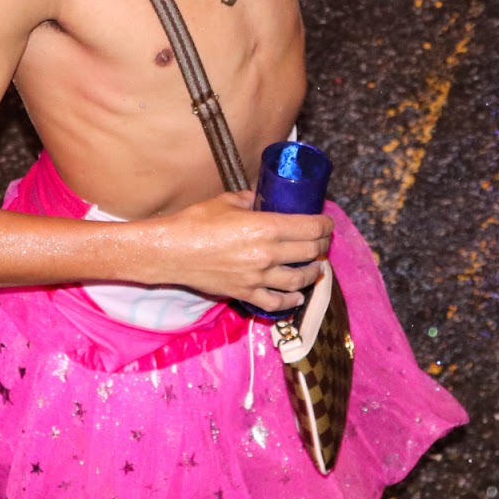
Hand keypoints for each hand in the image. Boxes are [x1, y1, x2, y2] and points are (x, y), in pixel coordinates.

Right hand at [149, 191, 332, 312]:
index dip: (325, 225)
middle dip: (321, 246)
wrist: (171, 251)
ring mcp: (257, 277)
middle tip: (322, 242)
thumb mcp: (227, 201)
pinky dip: (290, 300)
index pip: (310, 228)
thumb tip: (261, 196)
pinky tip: (297, 296)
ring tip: (315, 267)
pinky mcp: (245, 292)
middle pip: (309, 252)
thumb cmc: (196, 222)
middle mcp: (267, 254)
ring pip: (299, 280)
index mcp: (266, 227)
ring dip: (312, 273)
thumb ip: (250, 198)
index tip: (327, 223)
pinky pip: (275, 302)